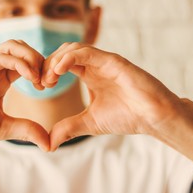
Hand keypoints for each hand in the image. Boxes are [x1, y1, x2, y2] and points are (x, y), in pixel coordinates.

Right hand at [0, 40, 49, 150]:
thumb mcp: (4, 128)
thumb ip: (27, 130)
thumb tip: (49, 144)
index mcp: (0, 80)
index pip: (26, 63)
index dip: (41, 69)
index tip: (47, 86)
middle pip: (22, 48)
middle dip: (40, 60)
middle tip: (47, 80)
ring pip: (13, 45)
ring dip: (31, 56)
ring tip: (38, 77)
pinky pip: (2, 56)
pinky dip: (20, 62)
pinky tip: (29, 77)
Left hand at [42, 43, 181, 149]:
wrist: (152, 118)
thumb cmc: (127, 117)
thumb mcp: (89, 123)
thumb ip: (68, 128)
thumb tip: (48, 144)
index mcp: (89, 74)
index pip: (61, 63)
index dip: (47, 71)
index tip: (39, 87)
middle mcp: (95, 64)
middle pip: (63, 52)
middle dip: (47, 65)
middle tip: (41, 83)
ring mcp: (104, 61)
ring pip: (72, 48)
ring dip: (55, 60)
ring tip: (49, 79)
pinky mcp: (113, 61)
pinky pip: (87, 52)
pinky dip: (69, 57)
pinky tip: (59, 71)